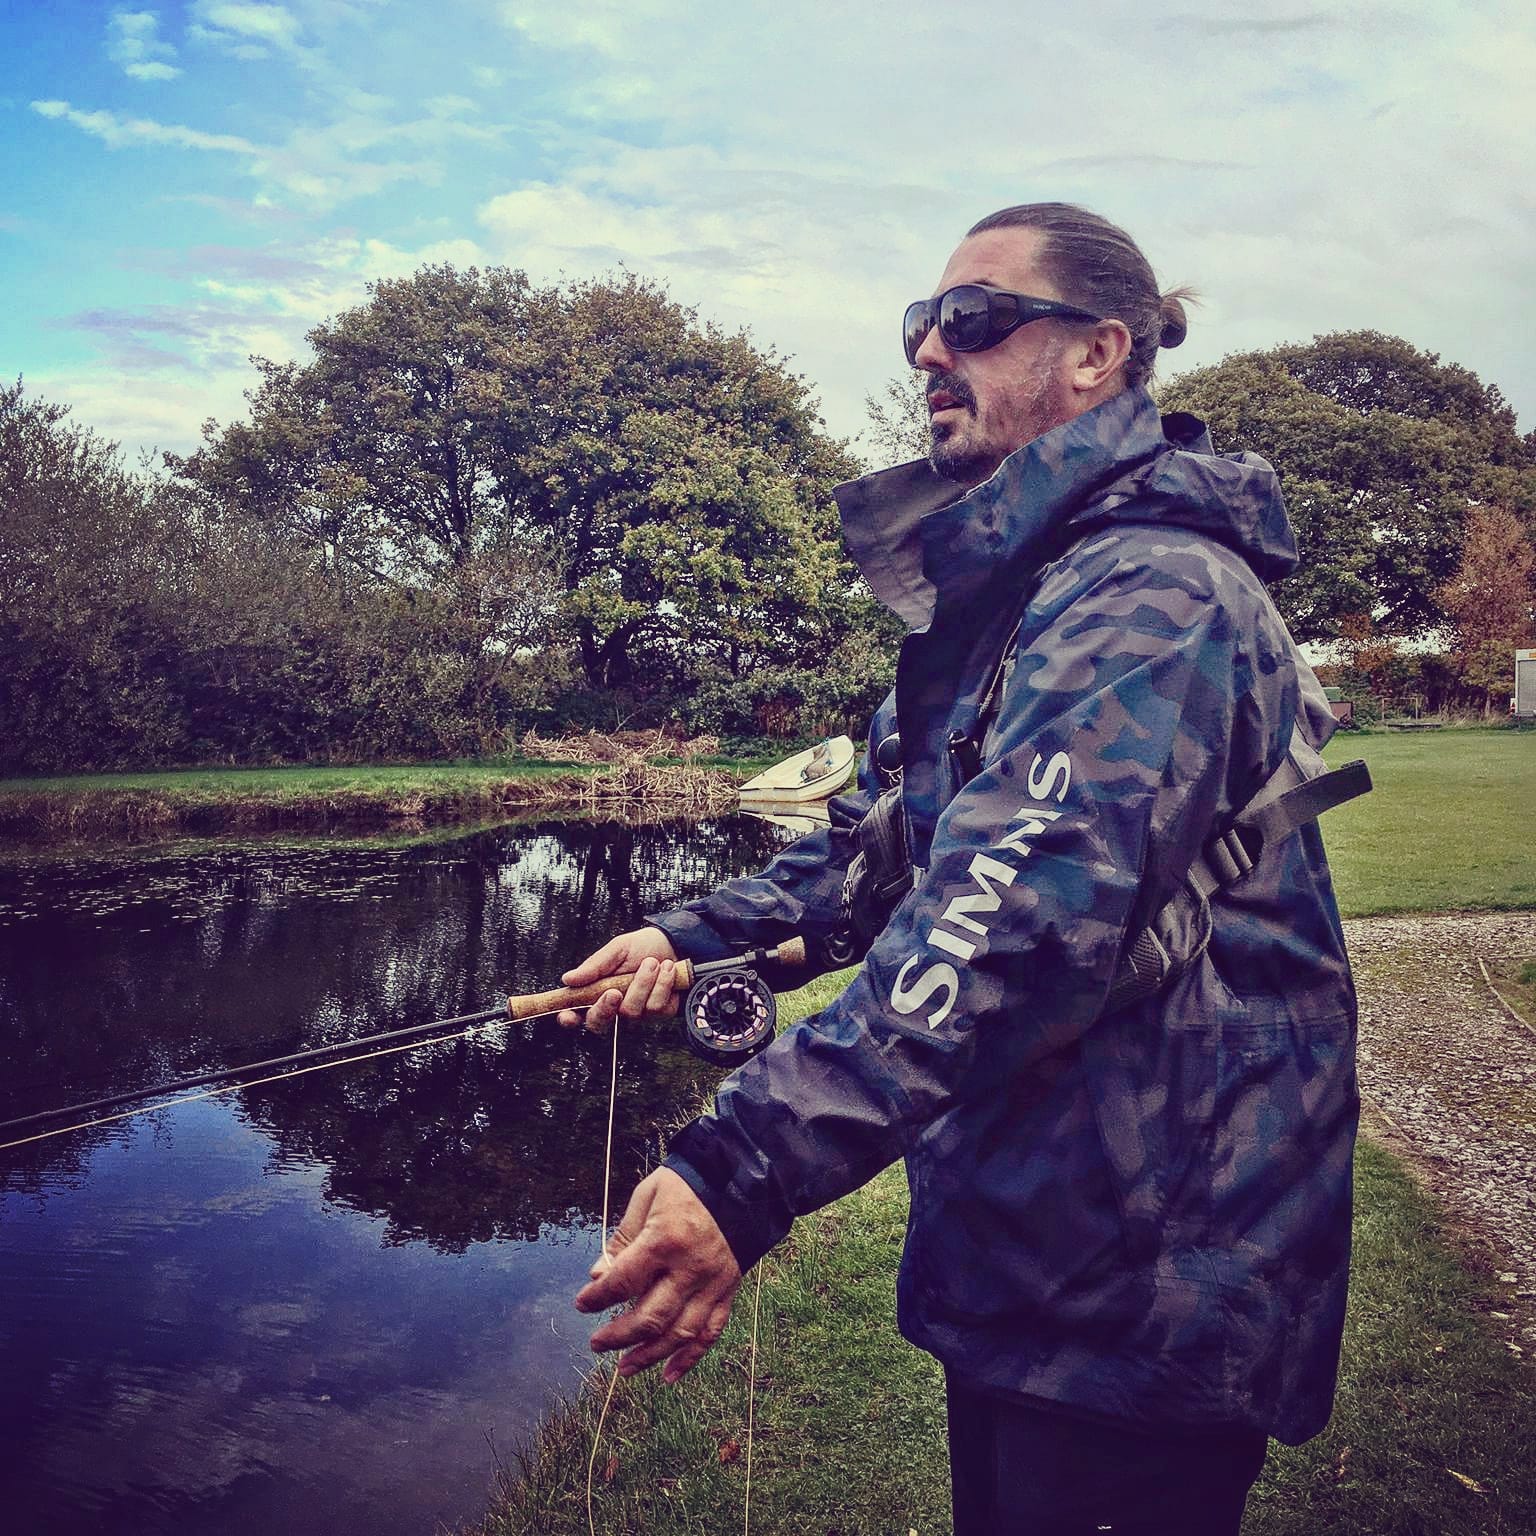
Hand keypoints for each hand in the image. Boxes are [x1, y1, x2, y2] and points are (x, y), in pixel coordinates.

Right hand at [558, 926, 679, 1033]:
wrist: (675, 943)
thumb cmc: (641, 947)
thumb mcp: (617, 949)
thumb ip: (594, 966)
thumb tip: (568, 979)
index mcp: (597, 992)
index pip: (577, 1012)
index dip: (569, 1018)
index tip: (568, 1015)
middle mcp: (615, 1007)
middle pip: (600, 1024)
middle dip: (605, 1008)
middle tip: (614, 991)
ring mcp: (637, 1014)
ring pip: (632, 1012)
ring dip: (644, 982)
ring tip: (653, 962)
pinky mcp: (659, 1014)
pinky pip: (657, 1007)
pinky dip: (663, 984)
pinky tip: (667, 969)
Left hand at [574, 1167, 741, 1382]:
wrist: (743, 1178)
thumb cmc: (688, 1184)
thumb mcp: (648, 1197)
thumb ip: (624, 1238)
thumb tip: (599, 1273)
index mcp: (665, 1241)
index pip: (623, 1281)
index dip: (598, 1297)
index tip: (582, 1303)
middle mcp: (690, 1268)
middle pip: (650, 1317)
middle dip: (618, 1335)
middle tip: (596, 1342)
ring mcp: (713, 1283)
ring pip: (680, 1333)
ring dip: (649, 1355)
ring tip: (624, 1368)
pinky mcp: (729, 1290)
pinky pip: (710, 1332)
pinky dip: (690, 1358)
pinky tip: (669, 1376)